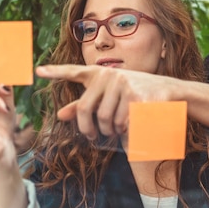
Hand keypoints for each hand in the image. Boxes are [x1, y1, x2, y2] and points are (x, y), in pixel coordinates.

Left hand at [36, 64, 174, 139]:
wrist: (169, 92)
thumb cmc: (134, 95)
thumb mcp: (108, 97)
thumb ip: (84, 104)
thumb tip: (60, 115)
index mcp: (100, 74)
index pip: (74, 71)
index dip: (56, 72)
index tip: (38, 71)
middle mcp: (110, 75)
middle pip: (87, 110)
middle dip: (88, 128)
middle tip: (92, 136)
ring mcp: (124, 84)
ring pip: (106, 120)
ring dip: (111, 131)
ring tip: (118, 129)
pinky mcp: (138, 96)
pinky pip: (123, 123)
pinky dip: (126, 131)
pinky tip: (132, 126)